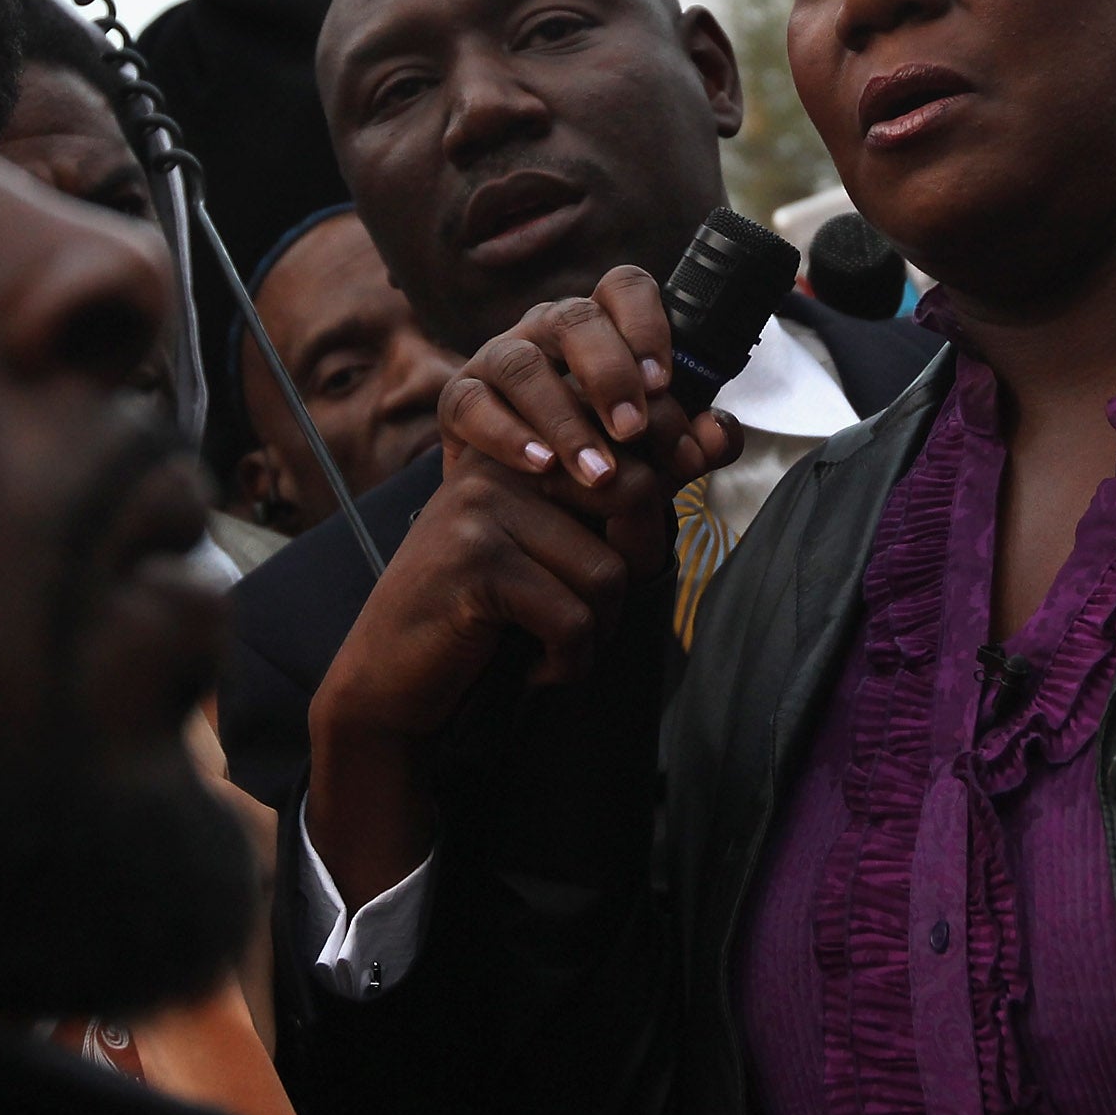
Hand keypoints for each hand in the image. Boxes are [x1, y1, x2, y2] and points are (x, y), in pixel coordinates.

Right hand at [306, 449, 674, 905]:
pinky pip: (572, 619)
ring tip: (548, 643)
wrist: (392, 678)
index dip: (653, 515)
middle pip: (636, 497)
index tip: (627, 563)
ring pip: (608, 572)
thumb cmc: (489, 613)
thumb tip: (723, 436)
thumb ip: (629, 493)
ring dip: (595, 631)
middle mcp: (505, 461)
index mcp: (528, 443)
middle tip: (583, 614)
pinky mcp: (477, 565)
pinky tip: (532, 667)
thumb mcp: (559, 540)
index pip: (637, 449)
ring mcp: (485, 509)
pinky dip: (567, 661)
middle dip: (630, 574)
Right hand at [441, 264, 741, 493]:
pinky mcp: (459, 397)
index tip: (663, 382)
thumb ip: (691, 442)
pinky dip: (507, 435)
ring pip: (523, 363)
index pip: (625, 287)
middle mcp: (548, 329)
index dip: (647, 324)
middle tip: (633, 431)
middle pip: (575, 320)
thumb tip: (720, 436)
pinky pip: (472, 403)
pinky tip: (539, 466)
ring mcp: (499, 357)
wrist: (526, 505)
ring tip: (595, 472)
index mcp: (602, 325)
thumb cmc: (599, 459)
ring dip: (563, 418)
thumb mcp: (651, 452)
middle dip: (608, 374)